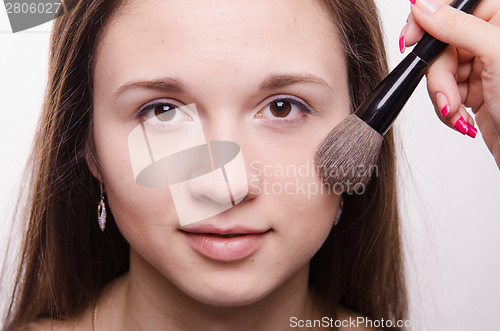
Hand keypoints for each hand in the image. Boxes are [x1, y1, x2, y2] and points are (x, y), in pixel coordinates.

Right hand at [399, 0, 499, 167]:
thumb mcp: (494, 55)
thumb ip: (457, 27)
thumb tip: (423, 6)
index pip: (453, 6)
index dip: (427, 21)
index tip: (411, 39)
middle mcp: (488, 39)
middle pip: (439, 44)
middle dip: (438, 75)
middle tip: (445, 94)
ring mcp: (479, 65)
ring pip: (437, 71)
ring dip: (442, 95)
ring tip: (456, 111)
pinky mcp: (471, 89)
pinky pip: (441, 91)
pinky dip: (446, 107)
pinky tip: (461, 117)